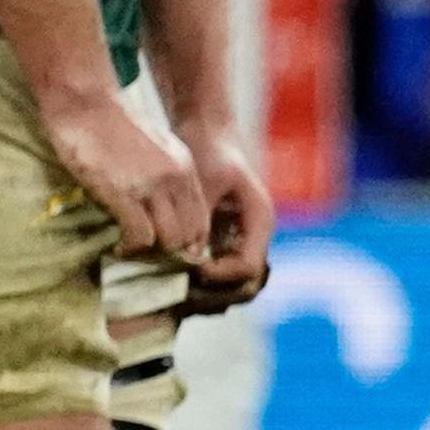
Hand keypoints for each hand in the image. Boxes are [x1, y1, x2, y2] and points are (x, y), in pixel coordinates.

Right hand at [43, 91, 203, 259]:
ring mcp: (151, 186)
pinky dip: (130, 248)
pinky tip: (118, 247)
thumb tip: (162, 204)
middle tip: (150, 255)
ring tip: (133, 250)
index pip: (202, 217)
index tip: (169, 250)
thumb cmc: (112, 125)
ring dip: (152, 252)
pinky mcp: (124, 193)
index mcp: (184, 168)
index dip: (189, 240)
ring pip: (171, 239)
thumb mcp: (153, 147)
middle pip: (191, 232)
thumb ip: (164, 174)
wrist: (87, 103)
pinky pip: (141, 236)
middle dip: (172, 251)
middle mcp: (175, 178)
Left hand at [174, 125, 275, 313]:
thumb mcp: (205, 184)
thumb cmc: (207, 152)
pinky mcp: (221, 246)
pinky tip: (169, 282)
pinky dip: (197, 286)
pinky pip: (215, 279)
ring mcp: (238, 245)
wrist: (205, 134)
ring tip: (173, 292)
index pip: (249, 268)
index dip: (220, 276)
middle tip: (179, 290)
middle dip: (215, 294)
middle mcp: (254, 239)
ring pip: (232, 290)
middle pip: (247, 287)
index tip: (189, 269)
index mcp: (260, 222)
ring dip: (206, 295)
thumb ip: (201, 221)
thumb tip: (190, 260)